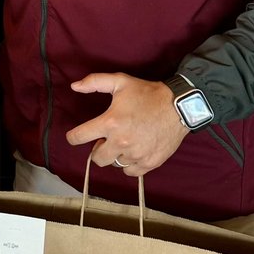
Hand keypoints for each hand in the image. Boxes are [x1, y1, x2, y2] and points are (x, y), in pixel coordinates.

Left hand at [65, 73, 187, 176]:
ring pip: (114, 164)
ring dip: (115, 155)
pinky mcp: (150, 162)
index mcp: (110, 123)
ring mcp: (136, 154)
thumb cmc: (147, 93)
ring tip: (124, 142)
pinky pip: (131, 172)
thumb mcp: (120, 81)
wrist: (179, 105)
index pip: (79, 137)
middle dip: (98, 149)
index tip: (75, 136)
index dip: (74, 137)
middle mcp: (121, 142)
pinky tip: (134, 152)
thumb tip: (74, 86)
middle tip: (107, 139)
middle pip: (97, 158)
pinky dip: (129, 164)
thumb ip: (94, 82)